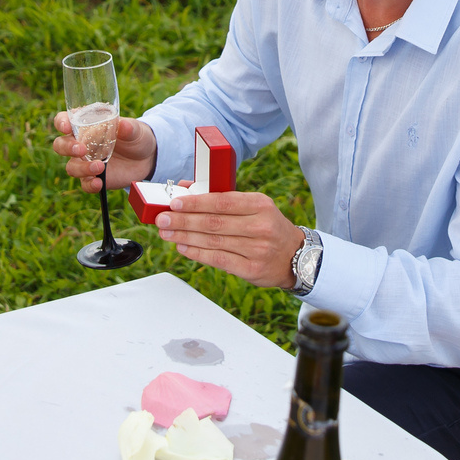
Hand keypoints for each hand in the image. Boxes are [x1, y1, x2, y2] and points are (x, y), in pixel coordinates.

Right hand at [49, 111, 155, 190]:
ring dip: (81, 168)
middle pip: (61, 145)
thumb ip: (129, 127)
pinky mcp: (93, 177)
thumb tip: (123, 125)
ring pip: (71, 167)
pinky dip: (89, 185)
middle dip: (67, 147)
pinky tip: (98, 183)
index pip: (65, 120)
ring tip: (100, 167)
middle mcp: (81, 143)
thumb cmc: (136, 136)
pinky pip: (84, 184)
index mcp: (86, 125)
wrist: (146, 158)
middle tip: (81, 150)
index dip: (61, 122)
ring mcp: (85, 162)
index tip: (66, 127)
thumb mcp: (136, 129)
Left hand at [156, 191, 305, 288]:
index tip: (175, 203)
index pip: (223, 202)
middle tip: (163, 219)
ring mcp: (257, 250)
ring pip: (213, 242)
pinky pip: (218, 260)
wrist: (296, 256)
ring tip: (168, 233)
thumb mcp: (254, 206)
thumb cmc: (268, 226)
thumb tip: (186, 190)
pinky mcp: (251, 269)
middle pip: (214, 223)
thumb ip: (222, 198)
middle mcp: (261, 226)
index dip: (196, 203)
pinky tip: (183, 247)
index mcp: (260, 204)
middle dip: (184, 221)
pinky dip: (197, 253)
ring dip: (185, 237)